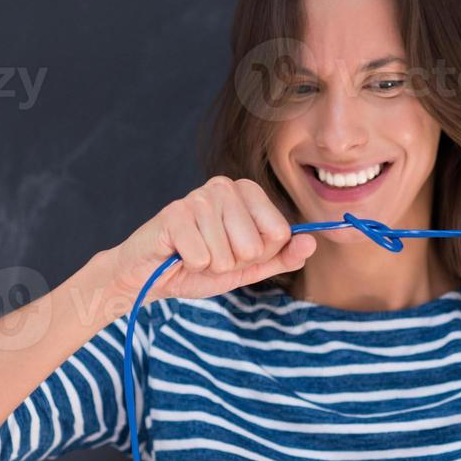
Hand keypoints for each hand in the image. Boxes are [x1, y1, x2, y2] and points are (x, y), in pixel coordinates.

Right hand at [107, 175, 315, 303]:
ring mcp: (198, 197)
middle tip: (211, 254)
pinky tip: (179, 254)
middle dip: (233, 262)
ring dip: (210, 265)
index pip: (279, 233)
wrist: (150, 275)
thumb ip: (281, 257)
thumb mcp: (247, 267)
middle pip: (254, 245)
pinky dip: (190, 265)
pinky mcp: (175, 214)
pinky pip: (202, 257)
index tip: (237, 250)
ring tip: (194, 254)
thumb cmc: (199, 266)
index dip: (259, 254)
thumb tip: (311, 244)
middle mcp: (224, 186)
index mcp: (247, 192)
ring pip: (227, 254)